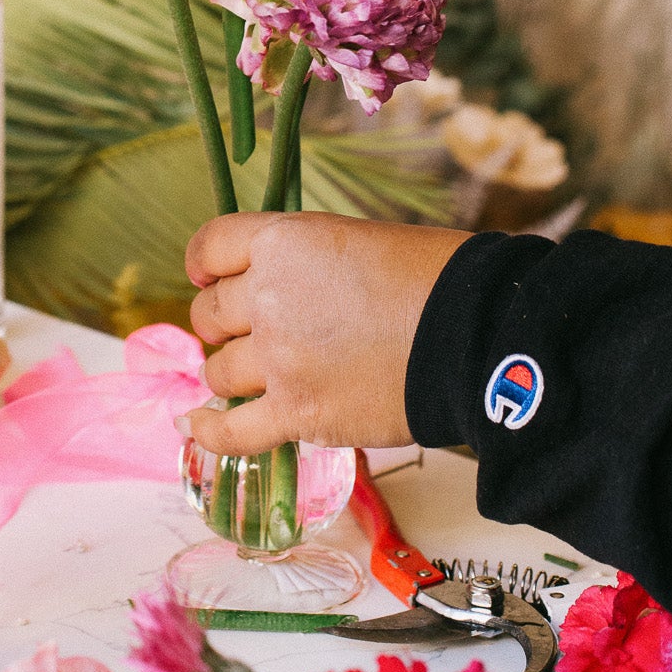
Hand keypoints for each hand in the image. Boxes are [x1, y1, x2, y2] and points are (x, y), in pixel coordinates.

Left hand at [184, 212, 468, 455]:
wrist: (473, 334)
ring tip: (255, 376)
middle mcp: (269, 296)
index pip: (210, 247)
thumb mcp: (352, 241)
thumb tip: (274, 293)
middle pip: (211, 314)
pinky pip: (232, 431)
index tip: (205, 275)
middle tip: (246, 332)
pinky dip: (210, 431)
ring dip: (230, 374)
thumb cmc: (428, 279)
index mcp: (283, 241)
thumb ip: (302, 263)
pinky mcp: (298, 413)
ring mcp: (279, 358)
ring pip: (219, 371)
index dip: (203, 262)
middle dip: (221, 323)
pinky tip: (198, 426)